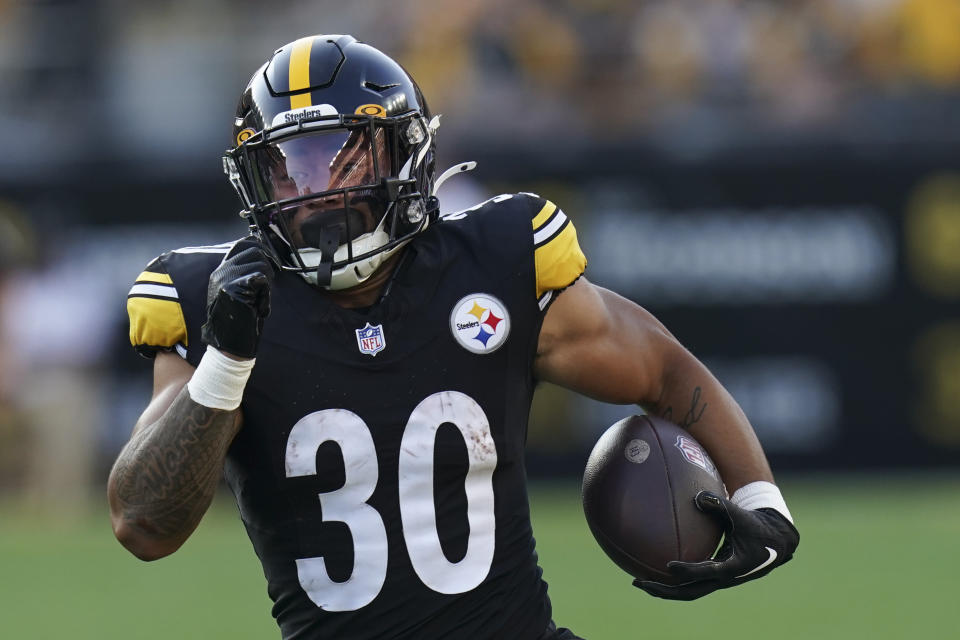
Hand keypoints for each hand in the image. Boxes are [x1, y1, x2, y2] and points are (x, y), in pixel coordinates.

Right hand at [201, 237, 274, 358]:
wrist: (229, 343)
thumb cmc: (240, 320)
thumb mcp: (243, 293)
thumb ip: (248, 276)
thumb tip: (266, 257)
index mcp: (221, 271)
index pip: (242, 244)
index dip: (260, 248)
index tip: (271, 261)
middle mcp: (221, 272)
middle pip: (255, 251)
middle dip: (267, 267)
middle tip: (265, 289)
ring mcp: (225, 279)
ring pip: (261, 265)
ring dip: (267, 285)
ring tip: (259, 303)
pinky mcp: (232, 288)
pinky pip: (261, 281)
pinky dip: (266, 297)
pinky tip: (259, 309)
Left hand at [634, 491, 798, 600]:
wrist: (776, 543)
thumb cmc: (757, 526)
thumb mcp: (741, 515)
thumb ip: (720, 504)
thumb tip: (697, 496)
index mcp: (732, 567)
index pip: (706, 572)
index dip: (688, 571)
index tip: (668, 566)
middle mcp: (722, 579)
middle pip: (689, 592)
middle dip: (663, 590)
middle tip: (638, 582)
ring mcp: (718, 581)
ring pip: (688, 591)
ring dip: (664, 589)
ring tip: (639, 581)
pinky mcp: (715, 577)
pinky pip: (691, 582)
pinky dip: (673, 580)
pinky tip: (654, 569)